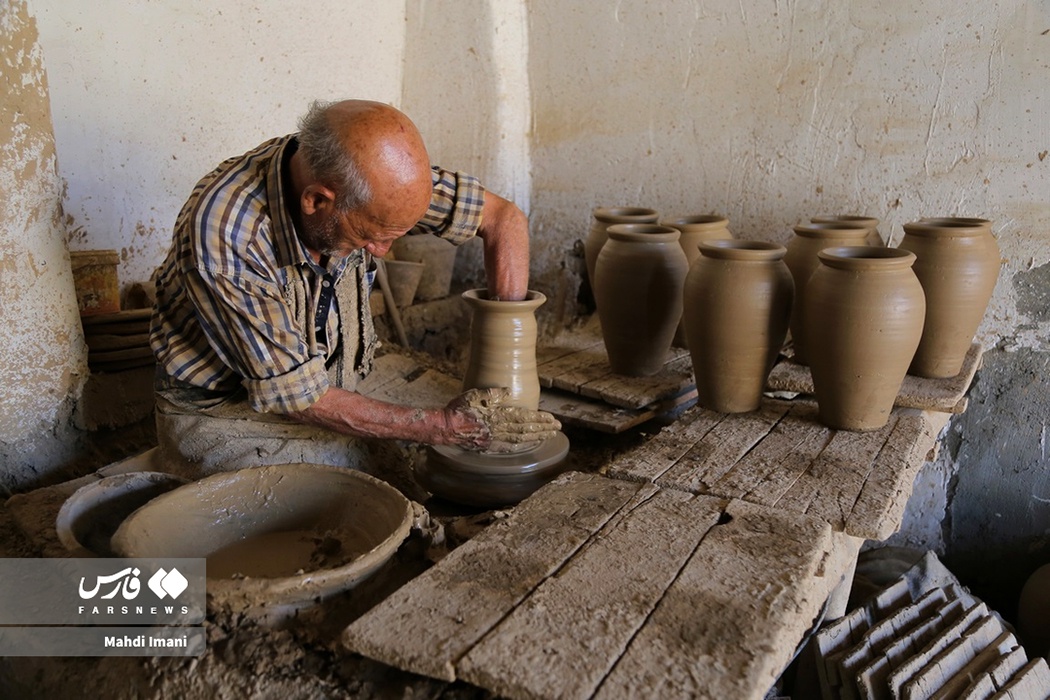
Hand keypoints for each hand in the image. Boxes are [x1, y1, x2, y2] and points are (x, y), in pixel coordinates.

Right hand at [445, 388, 561, 451]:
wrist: (444, 427)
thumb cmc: (458, 409)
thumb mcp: (474, 394)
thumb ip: (493, 393)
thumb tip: (509, 390)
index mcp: (496, 415)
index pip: (523, 417)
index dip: (539, 419)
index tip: (552, 419)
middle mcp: (498, 428)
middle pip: (526, 429)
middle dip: (543, 429)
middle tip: (558, 428)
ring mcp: (494, 439)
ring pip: (520, 439)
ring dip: (537, 437)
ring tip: (550, 435)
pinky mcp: (489, 446)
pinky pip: (509, 447)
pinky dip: (522, 445)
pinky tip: (530, 444)